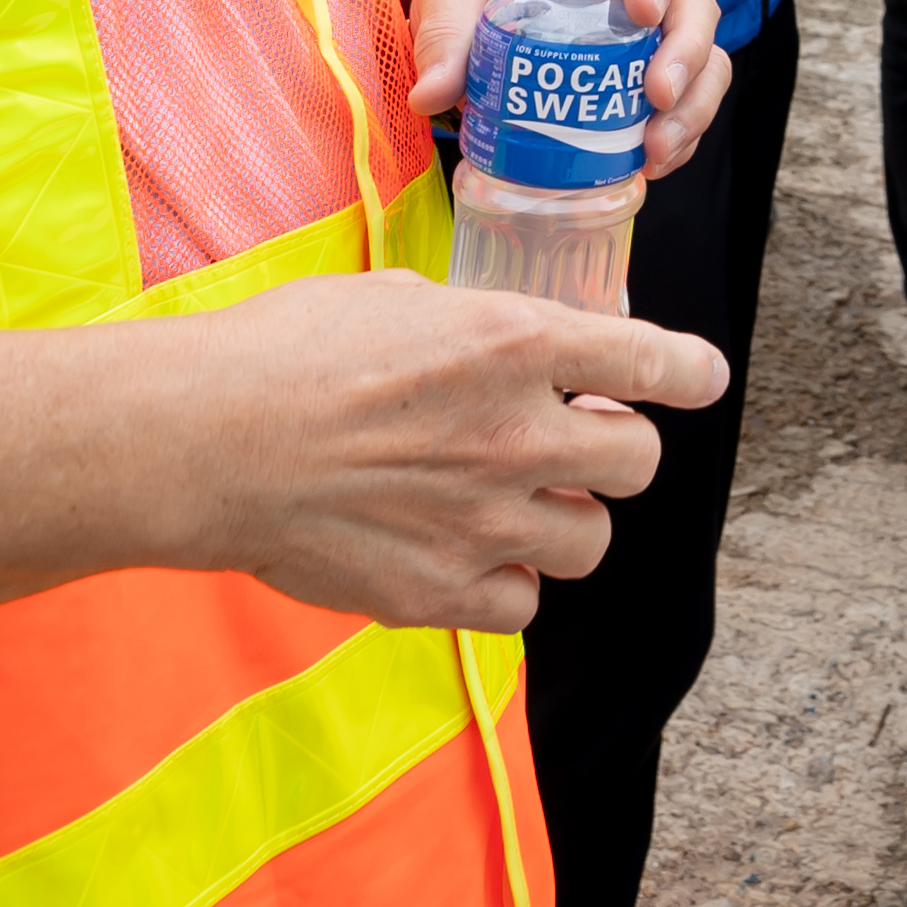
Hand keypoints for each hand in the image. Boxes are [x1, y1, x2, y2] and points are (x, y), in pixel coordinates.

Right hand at [151, 270, 727, 629]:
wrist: (206, 443)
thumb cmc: (283, 354)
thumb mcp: (395, 300)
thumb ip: (475, 327)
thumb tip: (513, 344)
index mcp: (512, 343)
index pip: (650, 362)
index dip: (690, 373)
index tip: (700, 379)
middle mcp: (518, 434)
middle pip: (639, 463)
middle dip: (615, 450)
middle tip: (576, 443)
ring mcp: (485, 522)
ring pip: (591, 541)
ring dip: (564, 519)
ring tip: (511, 504)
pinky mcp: (442, 593)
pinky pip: (524, 605)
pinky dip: (507, 585)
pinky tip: (466, 556)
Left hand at [405, 0, 730, 183]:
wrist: (482, 32)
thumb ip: (443, 37)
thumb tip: (429, 95)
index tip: (642, 11)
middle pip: (694, 6)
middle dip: (688, 52)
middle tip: (658, 95)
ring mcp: (655, 41)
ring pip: (707, 60)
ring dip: (694, 106)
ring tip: (658, 150)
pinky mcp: (654, 86)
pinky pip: (691, 107)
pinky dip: (682, 137)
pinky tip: (654, 165)